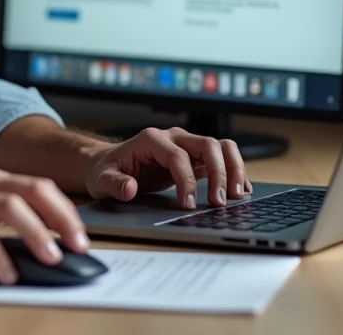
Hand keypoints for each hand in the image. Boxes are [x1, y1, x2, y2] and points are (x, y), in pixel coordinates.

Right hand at [0, 166, 90, 284]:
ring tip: (50, 258)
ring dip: (36, 233)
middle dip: (61, 217)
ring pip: (9, 207)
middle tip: (78, 245)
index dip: (66, 210)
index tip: (82, 237)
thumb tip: (50, 248)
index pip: (39, 186)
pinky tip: (8, 274)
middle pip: (31, 190)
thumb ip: (5, 225)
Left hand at [85, 127, 250, 208]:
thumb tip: (129, 188)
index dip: (186, 181)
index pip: (178, 156)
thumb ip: (114, 184)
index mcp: (152, 139)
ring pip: (221, 146)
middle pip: (208, 144)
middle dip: (219, 172)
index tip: (188, 205)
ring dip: (233, 168)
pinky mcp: (194, 158)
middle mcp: (173, 137)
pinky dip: (234, 171)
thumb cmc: (106, 170)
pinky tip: (240, 190)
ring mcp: (186, 145)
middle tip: (220, 202)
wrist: (107, 163)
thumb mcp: (102, 179)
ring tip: (238, 195)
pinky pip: (221, 158)